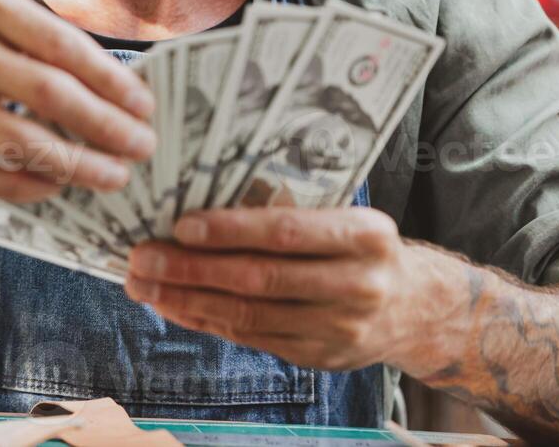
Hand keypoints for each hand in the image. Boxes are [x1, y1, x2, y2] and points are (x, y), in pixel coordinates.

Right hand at [0, 0, 155, 201]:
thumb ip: (51, 45)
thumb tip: (128, 95)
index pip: (60, 43)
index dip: (110, 80)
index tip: (145, 107)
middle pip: (45, 92)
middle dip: (104, 125)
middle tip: (141, 147)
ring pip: (17, 139)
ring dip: (75, 164)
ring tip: (113, 176)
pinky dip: (25, 186)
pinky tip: (57, 188)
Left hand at [125, 207, 433, 372]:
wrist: (415, 308)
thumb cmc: (360, 248)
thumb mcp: (345, 217)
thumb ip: (290, 210)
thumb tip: (200, 202)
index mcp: (365, 235)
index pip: (286, 231)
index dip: (230, 229)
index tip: (180, 225)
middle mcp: (358, 284)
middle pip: (259, 278)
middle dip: (192, 268)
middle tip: (143, 257)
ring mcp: (339, 327)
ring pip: (249, 315)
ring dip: (187, 300)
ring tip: (144, 284)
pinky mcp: (318, 356)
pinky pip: (251, 338)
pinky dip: (205, 321)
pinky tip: (173, 306)